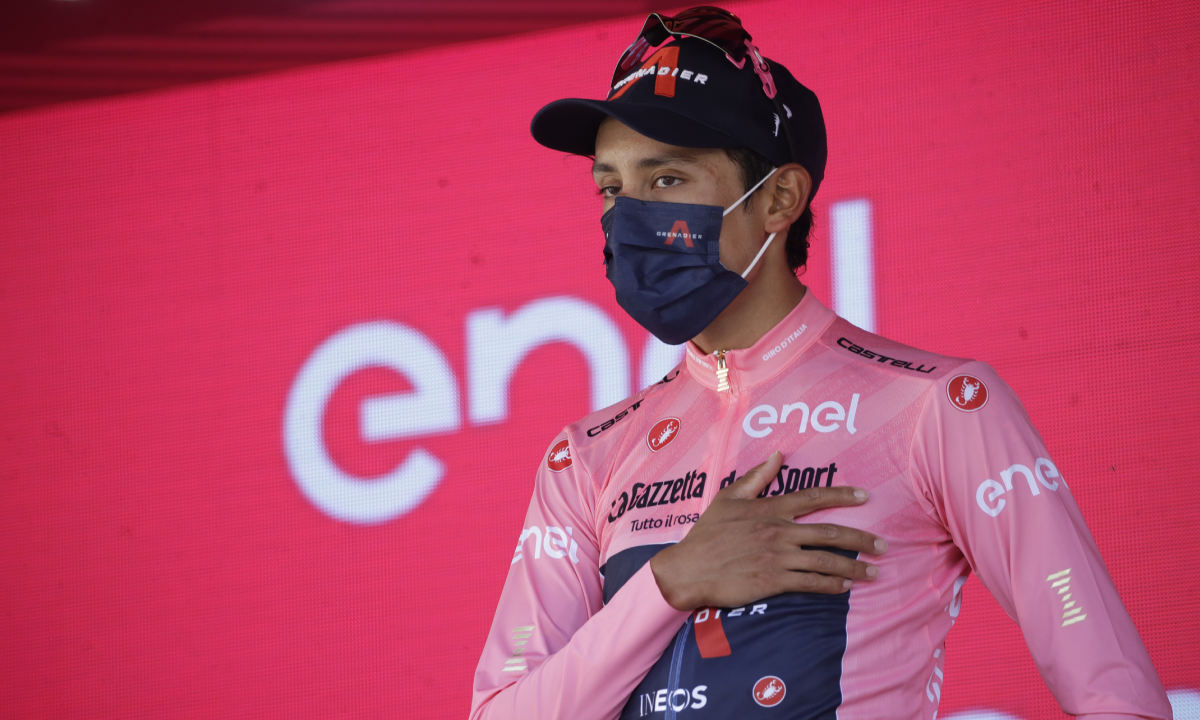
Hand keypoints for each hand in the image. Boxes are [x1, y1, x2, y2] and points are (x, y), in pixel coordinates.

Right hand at [649, 451, 887, 610]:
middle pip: (829, 532)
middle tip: (883, 545)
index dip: (842, 496)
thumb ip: (757, 477)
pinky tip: (845, 587)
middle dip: (861, 539)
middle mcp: (778, 531)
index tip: (865, 497)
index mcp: (770, 508)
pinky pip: (811, 583)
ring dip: (855, 567)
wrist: (688, 568)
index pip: (813, 498)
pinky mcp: (773, 581)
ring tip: (875, 572)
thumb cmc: (707, 533)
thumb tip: (779, 455)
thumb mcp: (728, 498)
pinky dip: (832, 585)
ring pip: (825, 561)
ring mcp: (777, 557)